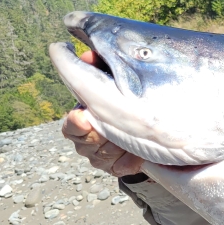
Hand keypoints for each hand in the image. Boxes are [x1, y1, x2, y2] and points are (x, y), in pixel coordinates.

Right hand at [60, 50, 144, 177]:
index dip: (75, 123)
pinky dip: (132, 158)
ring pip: (104, 156)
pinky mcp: (117, 168)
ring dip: (121, 145)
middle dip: (103, 135)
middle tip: (115, 128)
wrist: (152, 130)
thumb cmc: (128, 100)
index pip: (71, 126)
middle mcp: (87, 139)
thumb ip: (100, 67)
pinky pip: (121, 167)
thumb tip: (88, 56)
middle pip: (86, 143)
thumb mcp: (115, 82)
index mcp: (82, 119)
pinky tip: (140, 150)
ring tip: (135, 135)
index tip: (82, 116)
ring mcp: (100, 156)